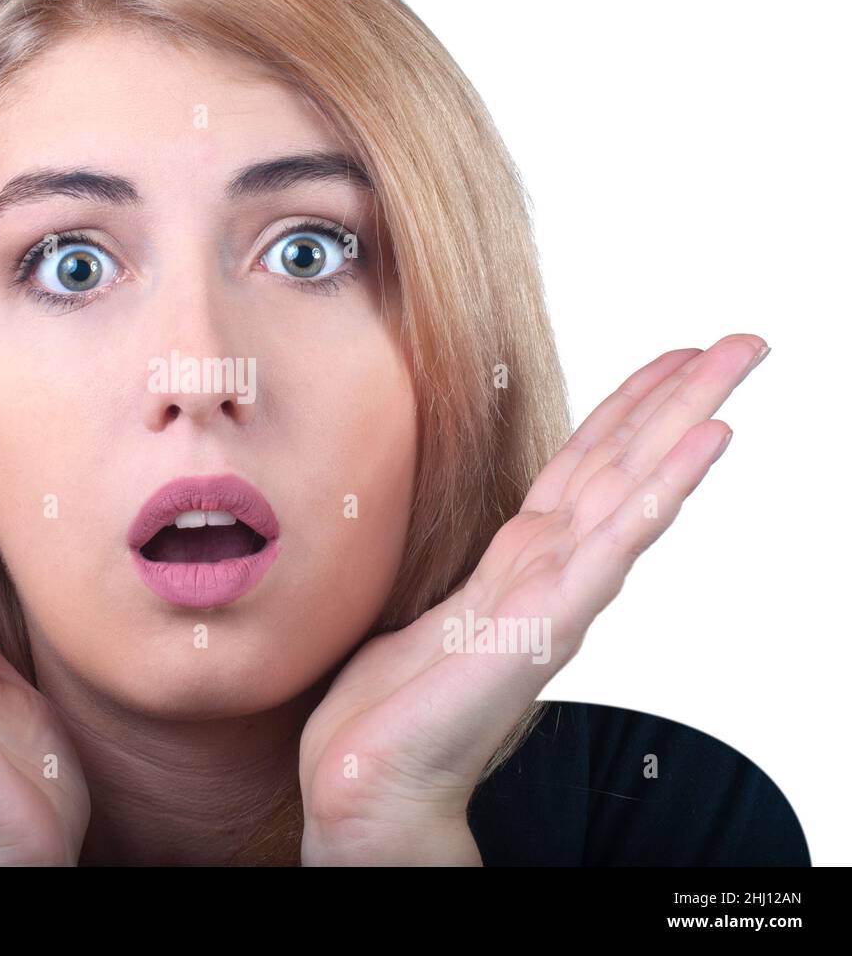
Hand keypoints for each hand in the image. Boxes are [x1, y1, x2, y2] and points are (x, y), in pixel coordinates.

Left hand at [298, 333, 769, 864]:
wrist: (373, 778)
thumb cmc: (398, 706)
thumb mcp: (436, 613)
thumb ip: (478, 579)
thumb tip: (483, 549)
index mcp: (523, 561)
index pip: (588, 465)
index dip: (631, 407)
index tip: (673, 356)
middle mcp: (552, 570)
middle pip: (625, 462)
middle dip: (681, 396)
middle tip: (745, 340)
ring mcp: (557, 593)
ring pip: (632, 488)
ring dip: (685, 421)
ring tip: (735, 367)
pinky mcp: (548, 622)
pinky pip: (614, 543)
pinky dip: (660, 490)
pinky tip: (702, 445)